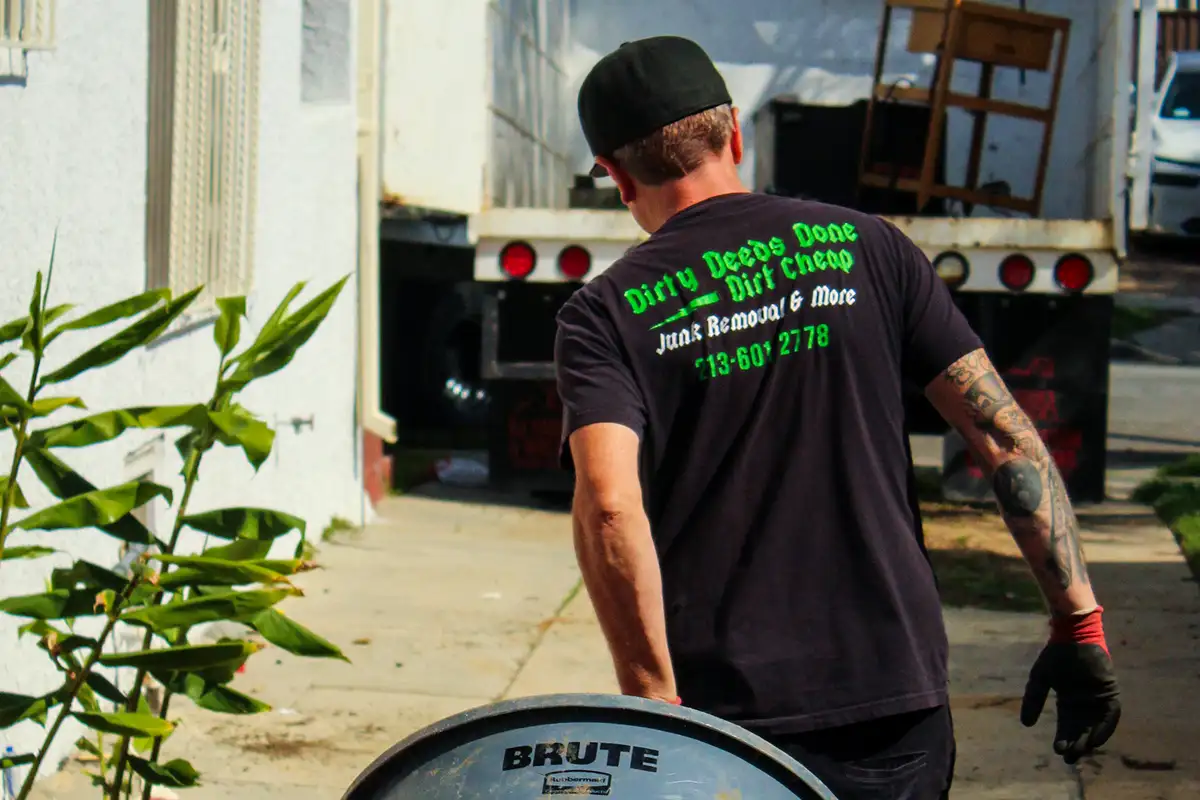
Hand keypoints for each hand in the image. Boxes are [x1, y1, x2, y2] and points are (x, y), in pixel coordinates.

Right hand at [1021, 618, 1120, 763]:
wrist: (1072, 636)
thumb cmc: (1055, 655)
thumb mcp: (1040, 679)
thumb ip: (1034, 700)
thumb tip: (1026, 723)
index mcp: (1068, 701)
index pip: (1067, 725)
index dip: (1063, 738)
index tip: (1057, 750)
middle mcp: (1085, 703)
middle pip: (1082, 730)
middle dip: (1077, 744)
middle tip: (1070, 758)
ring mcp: (1099, 699)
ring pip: (1096, 726)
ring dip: (1090, 740)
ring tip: (1081, 750)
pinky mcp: (1110, 693)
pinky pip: (1111, 715)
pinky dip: (1105, 728)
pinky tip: (1096, 738)